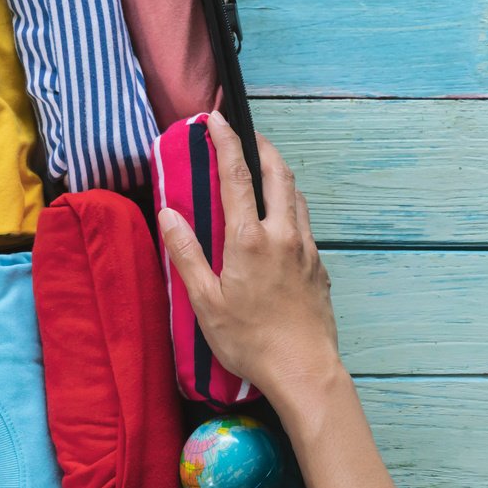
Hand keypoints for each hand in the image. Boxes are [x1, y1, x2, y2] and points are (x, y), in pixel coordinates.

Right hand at [158, 112, 342, 408]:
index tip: (216, 118)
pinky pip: (304, 223)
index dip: (225, 141)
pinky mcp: (319, 266)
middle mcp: (283, 235)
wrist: (304, 369)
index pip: (236, 176)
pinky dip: (290, 206)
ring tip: (263, 169)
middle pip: (278, 174)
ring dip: (280, 174)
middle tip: (246, 135)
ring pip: (296, 196)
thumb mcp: (205, 302)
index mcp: (250, 239)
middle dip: (262, 147)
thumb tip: (169, 213)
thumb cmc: (249, 341)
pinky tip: (280, 219)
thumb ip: (186, 253)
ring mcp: (306, 249)